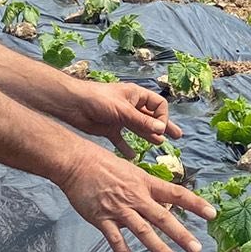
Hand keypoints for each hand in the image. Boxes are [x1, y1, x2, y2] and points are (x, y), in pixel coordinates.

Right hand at [57, 147, 213, 251]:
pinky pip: (115, 239)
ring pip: (142, 230)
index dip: (195, 204)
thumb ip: (147, 189)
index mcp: (145, 183)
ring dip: (158, 247)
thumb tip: (163, 205)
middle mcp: (136, 197)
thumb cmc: (104, 164)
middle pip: (163, 217)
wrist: (76, 162)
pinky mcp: (102, 218)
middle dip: (181, 234)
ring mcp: (119, 209)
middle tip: (197, 249)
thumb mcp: (132, 171)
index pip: (177, 193)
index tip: (212, 214)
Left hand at [66, 81, 182, 147]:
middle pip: (151, 117)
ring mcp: (120, 118)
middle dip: (163, 126)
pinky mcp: (109, 128)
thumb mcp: (124, 110)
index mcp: (135, 95)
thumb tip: (161, 130)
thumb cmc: (99, 100)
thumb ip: (142, 121)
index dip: (162, 116)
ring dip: (149, 136)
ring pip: (139, 128)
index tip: (160, 129)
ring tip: (159, 145)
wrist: (73, 104)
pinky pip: (121, 139)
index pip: (158, 105)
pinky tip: (132, 156)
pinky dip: (126, 147)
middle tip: (177, 136)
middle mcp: (130, 106)